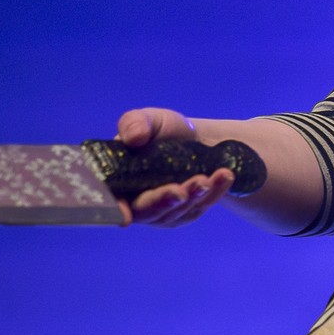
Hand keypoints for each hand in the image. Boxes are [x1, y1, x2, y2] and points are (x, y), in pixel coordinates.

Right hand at [115, 107, 234, 226]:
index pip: (109, 200)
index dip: (114, 210)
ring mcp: (160, 211)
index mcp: (116, 180)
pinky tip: (224, 177)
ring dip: (193, 197)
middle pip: (145, 212)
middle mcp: (134, 201)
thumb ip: (135, 123)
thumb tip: (133, 137)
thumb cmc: (163, 130)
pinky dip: (212, 193)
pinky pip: (198, 208)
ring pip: (175, 213)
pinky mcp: (184, 213)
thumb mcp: (150, 119)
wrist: (193, 139)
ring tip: (209, 178)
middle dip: (164, 202)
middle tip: (181, 192)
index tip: (126, 215)